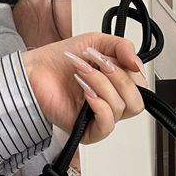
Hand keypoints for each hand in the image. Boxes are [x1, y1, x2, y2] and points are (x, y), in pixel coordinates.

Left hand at [21, 33, 147, 144]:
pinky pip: (107, 124)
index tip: (113, 57)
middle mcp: (112, 103)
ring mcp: (100, 118)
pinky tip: (85, 92)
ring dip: (101, 85)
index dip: (132, 72)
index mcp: (117, 86)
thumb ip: (122, 47)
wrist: (34, 72)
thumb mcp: (96, 42)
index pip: (141, 88)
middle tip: (100, 64)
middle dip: (119, 79)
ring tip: (83, 72)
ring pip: (121, 109)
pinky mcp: (88, 132)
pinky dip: (99, 104)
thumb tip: (138, 63)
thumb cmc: (59, 61)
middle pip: (136, 102)